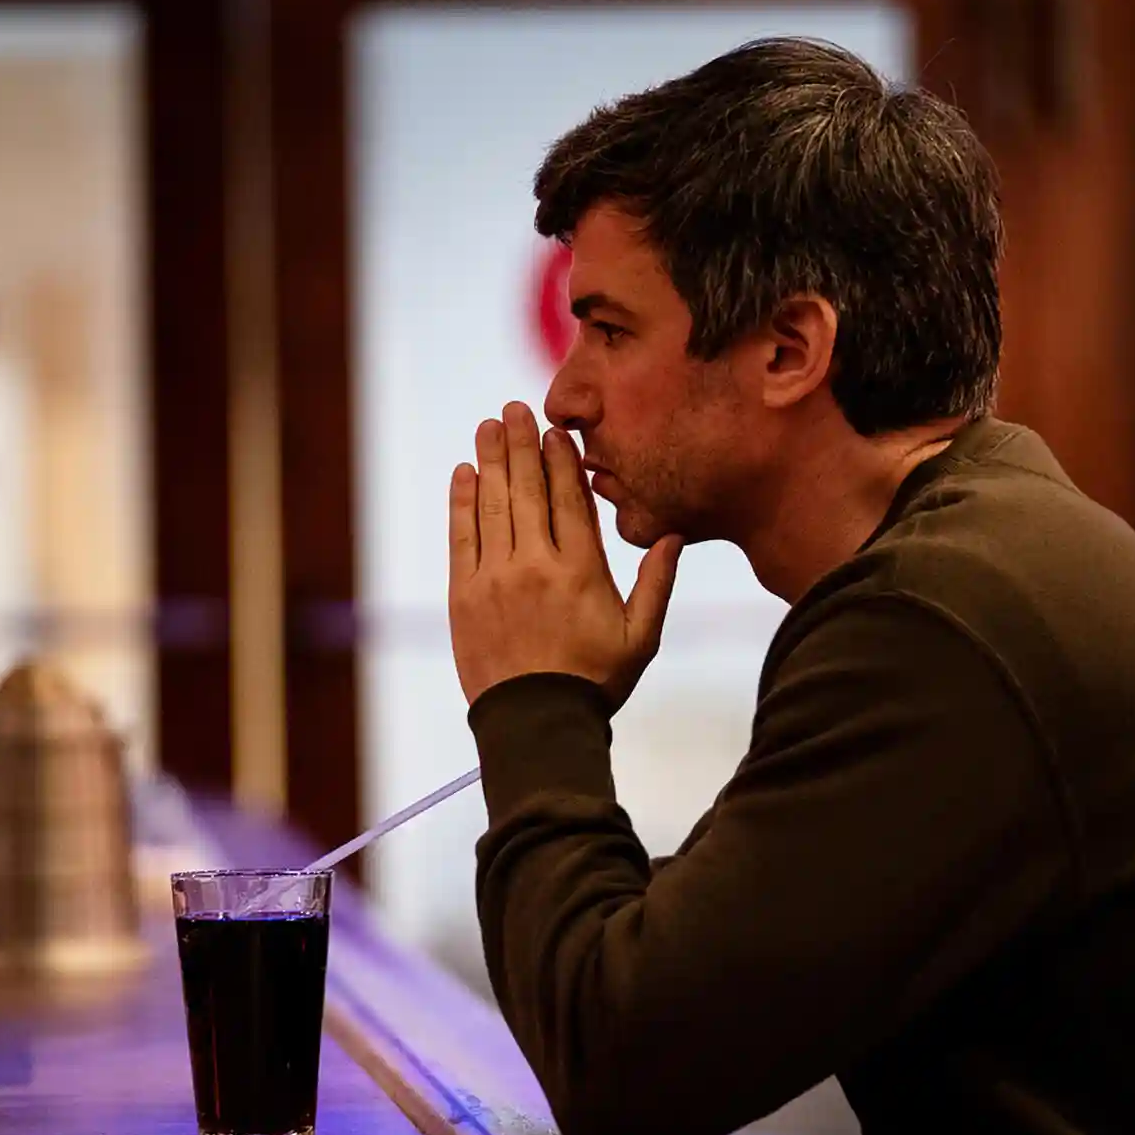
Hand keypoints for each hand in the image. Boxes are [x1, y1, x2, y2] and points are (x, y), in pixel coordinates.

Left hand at [449, 401, 681, 709]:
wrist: (536, 724)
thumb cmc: (594, 683)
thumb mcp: (640, 638)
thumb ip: (657, 585)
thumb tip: (672, 536)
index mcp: (582, 571)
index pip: (569, 500)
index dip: (559, 461)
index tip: (555, 431)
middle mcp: (537, 565)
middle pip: (527, 490)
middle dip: (520, 445)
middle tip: (514, 409)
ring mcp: (496, 577)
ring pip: (493, 505)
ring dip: (490, 461)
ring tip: (489, 426)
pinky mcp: (465, 594)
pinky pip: (462, 536)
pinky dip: (462, 501)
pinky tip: (465, 474)